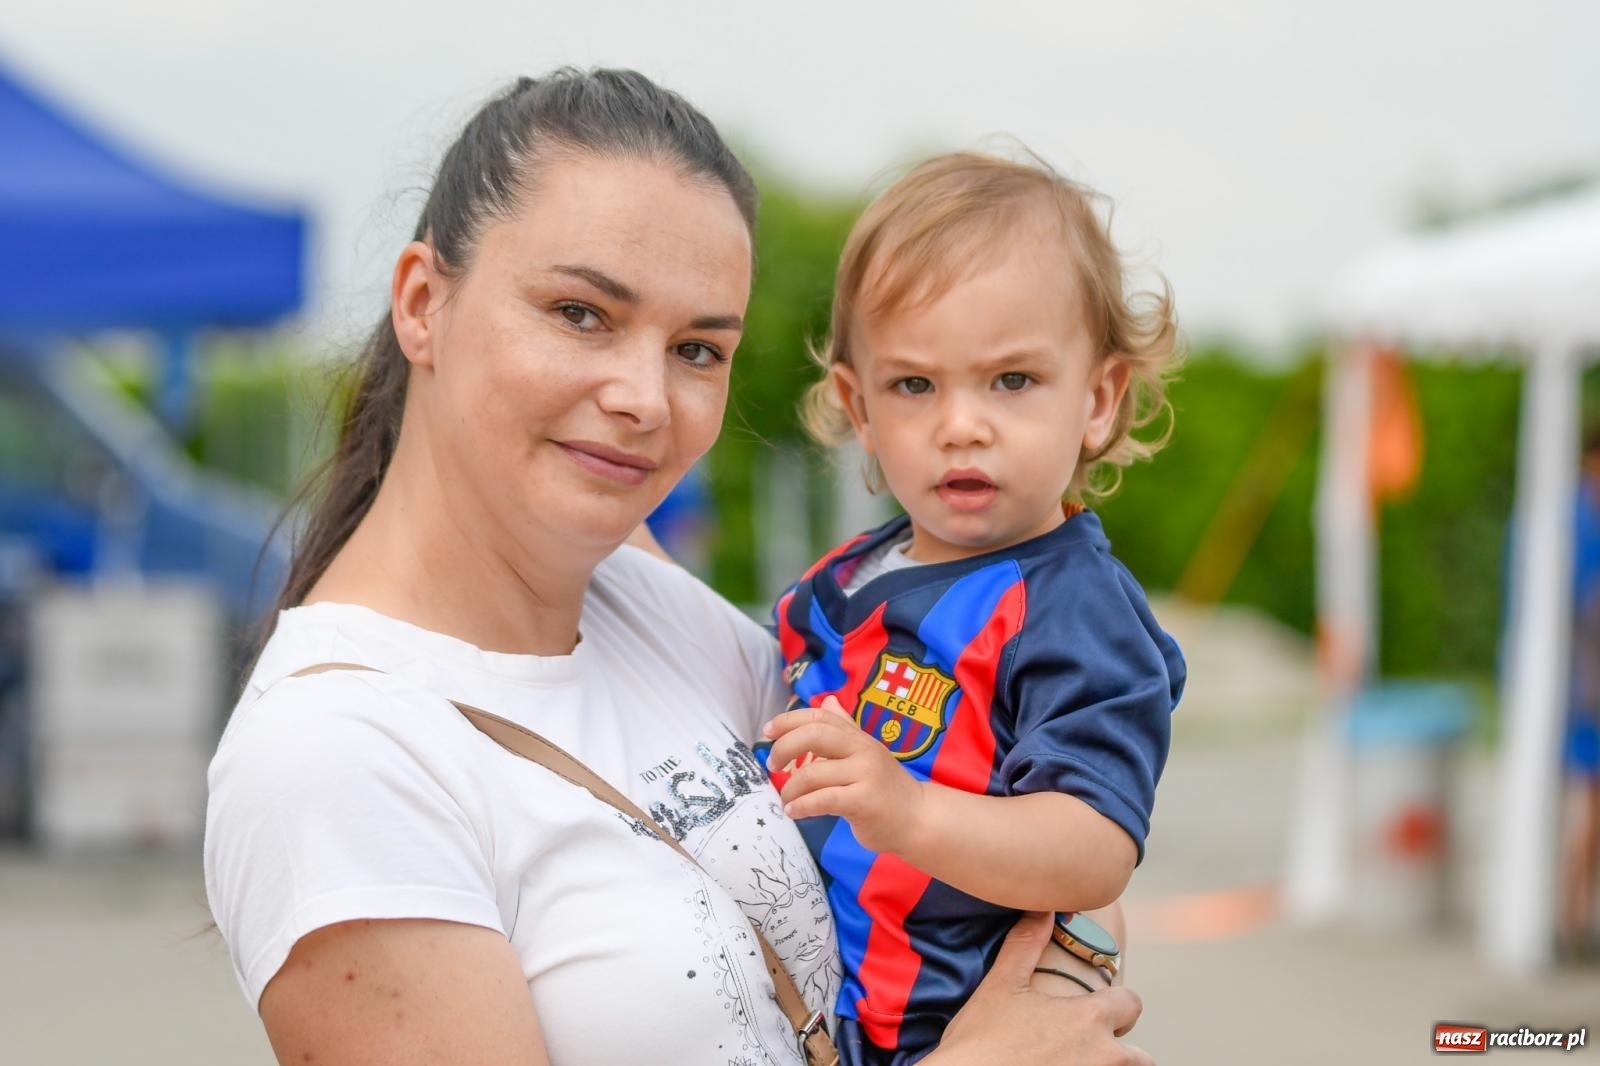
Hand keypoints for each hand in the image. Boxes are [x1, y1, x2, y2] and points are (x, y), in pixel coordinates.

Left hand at [762, 696, 926, 854]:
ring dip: (790, 789)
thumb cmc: (887, 788)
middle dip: (784, 748)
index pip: (819, 717)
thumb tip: (827, 701)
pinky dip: (802, 806)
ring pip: (813, 773)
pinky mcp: (864, 801)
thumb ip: (845, 729)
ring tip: (786, 801)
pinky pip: (823, 799)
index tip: (768, 731)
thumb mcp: (866, 753)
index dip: (789, 720)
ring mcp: (865, 774)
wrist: (919, 818)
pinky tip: (794, 812)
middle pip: (814, 735)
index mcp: (858, 737)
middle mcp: (862, 750)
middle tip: (772, 766)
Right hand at [930, 912, 1151, 1065]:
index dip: (1116, 1004)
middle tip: (1084, 1046)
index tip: (1094, 1009)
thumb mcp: (1001, 984)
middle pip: (1140, 1057)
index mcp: (1090, 1019)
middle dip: (1120, 1049)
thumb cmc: (980, 1040)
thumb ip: (1026, 943)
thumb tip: (1042, 908)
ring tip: (1073, 1060)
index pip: (1132, 1004)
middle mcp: (1104, 1056)